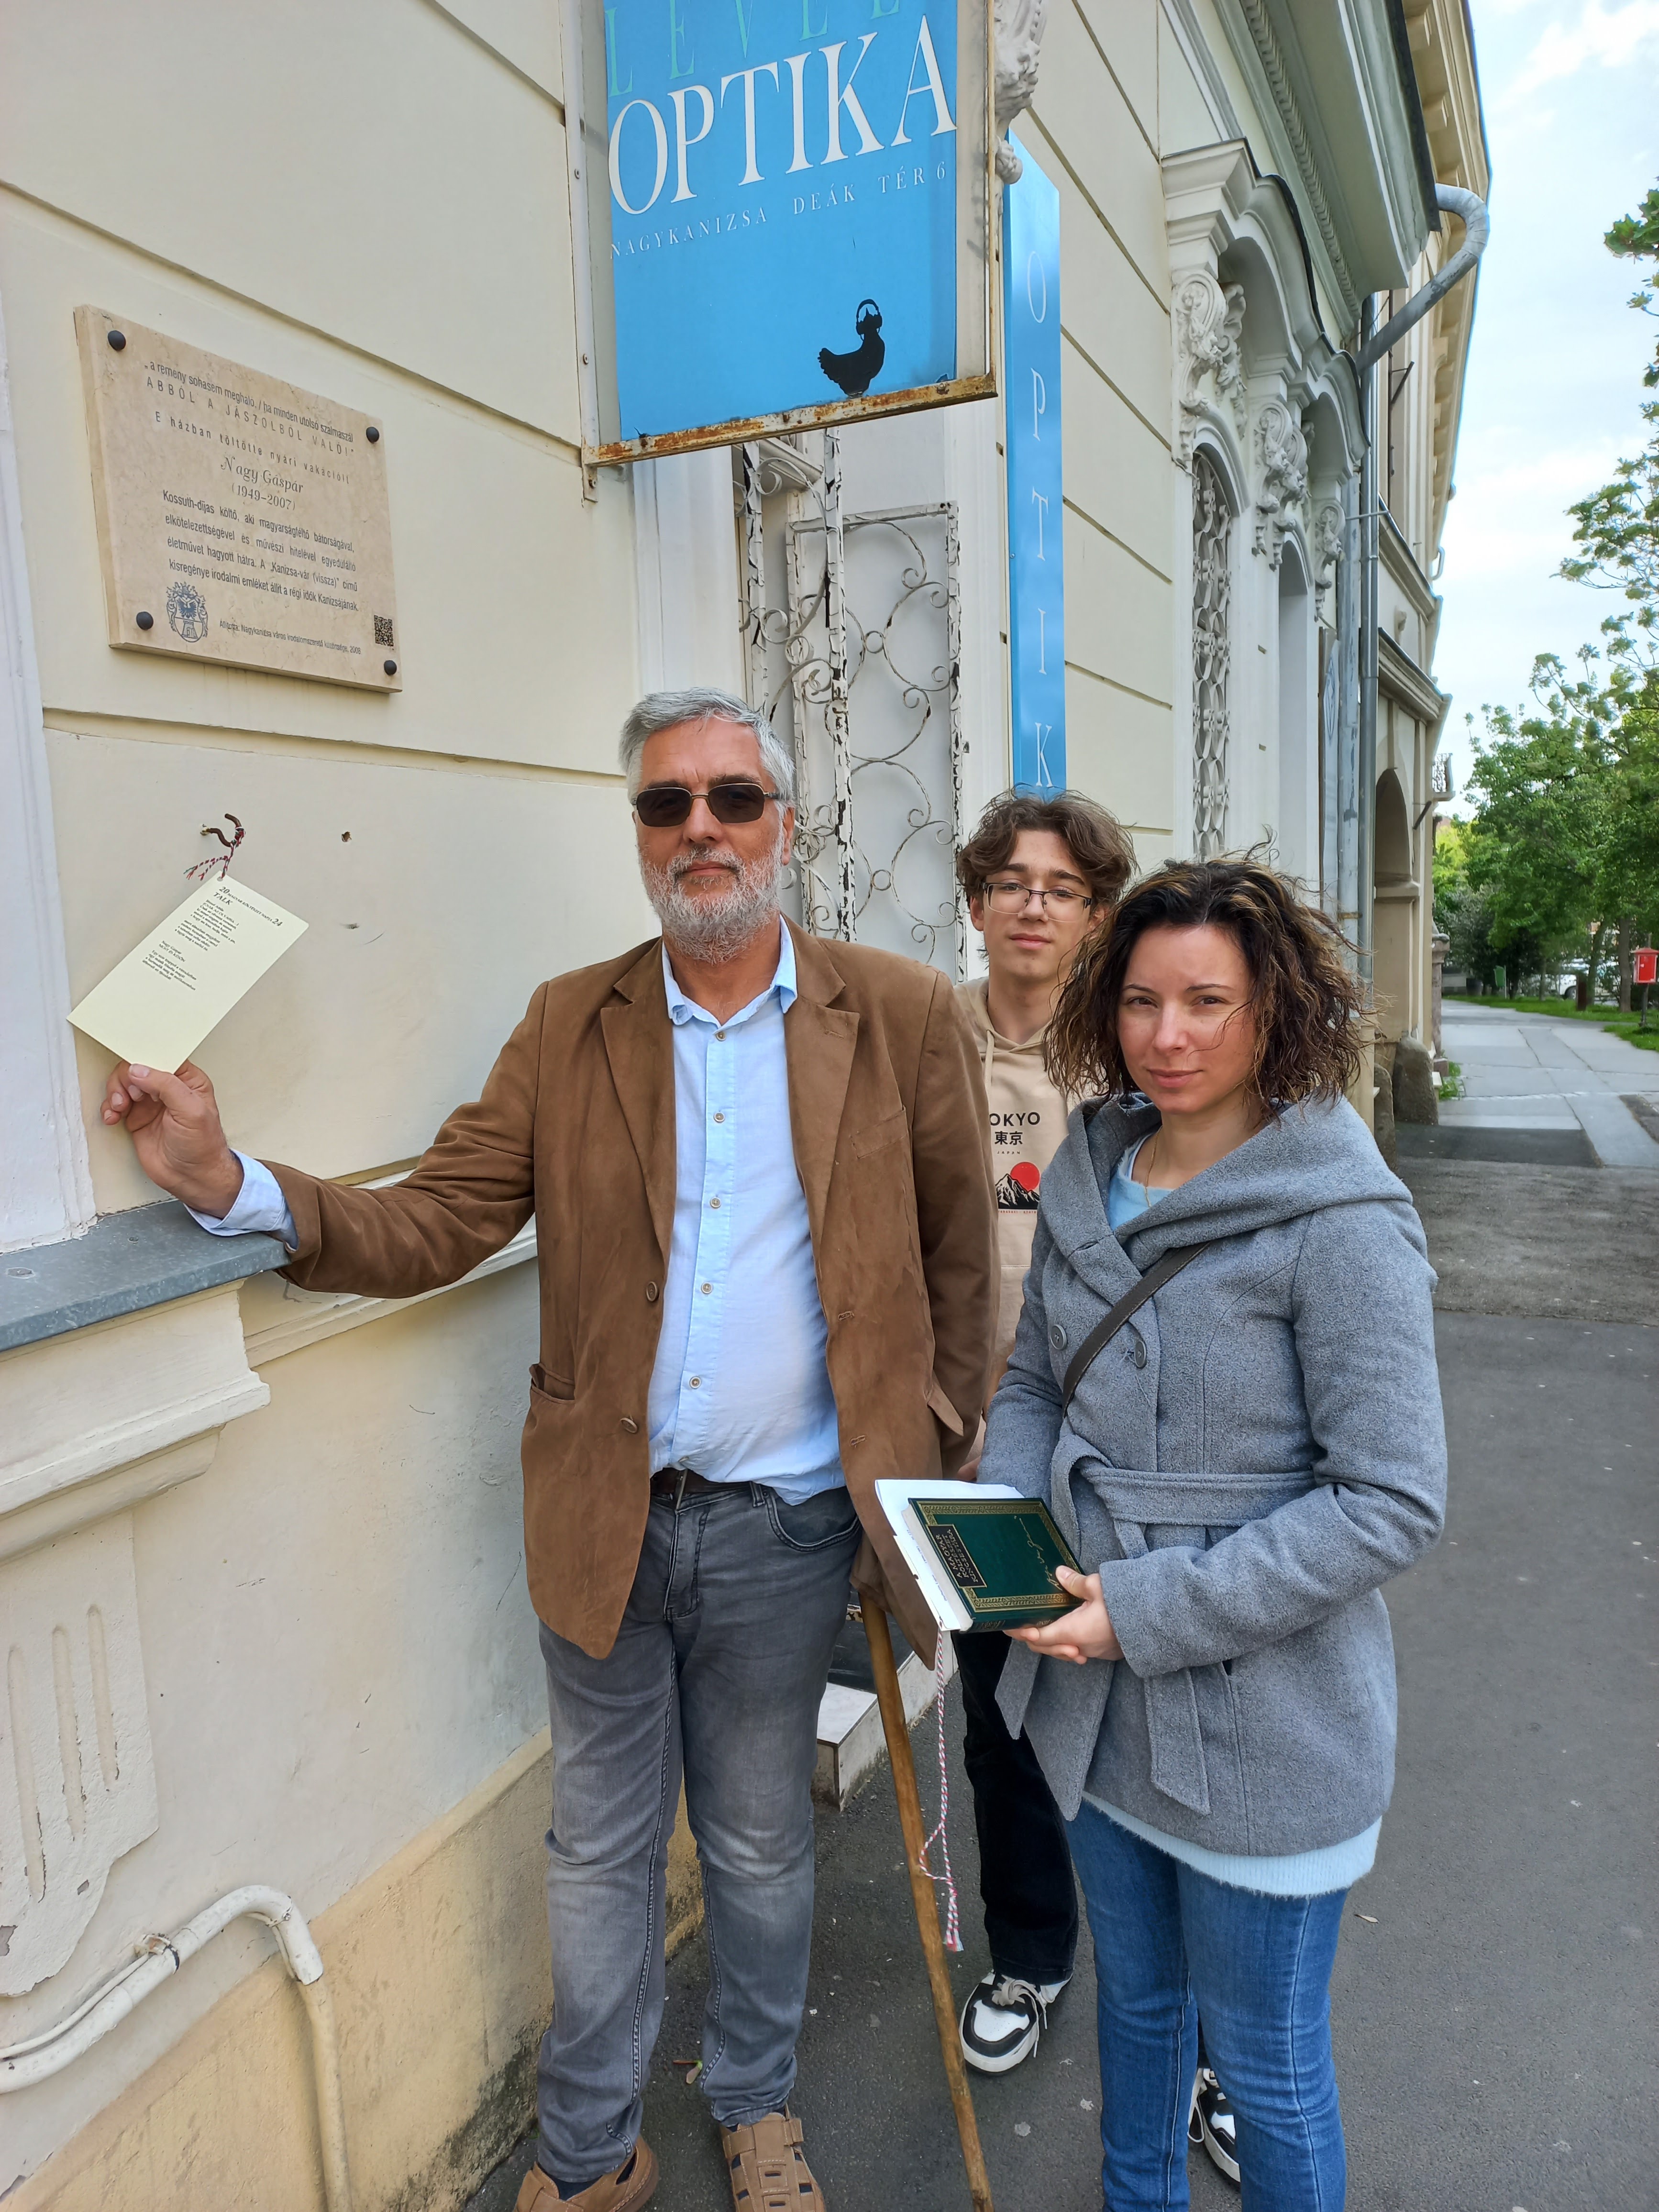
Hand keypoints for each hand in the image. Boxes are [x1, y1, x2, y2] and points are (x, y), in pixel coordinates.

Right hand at [101, 1060, 244, 1216]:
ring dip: (114, 1093)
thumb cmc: (203, 1146)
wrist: (192, 1177)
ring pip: (123, 1084)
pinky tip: (112, 1118)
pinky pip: (115, 1104)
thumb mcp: (192, 1111)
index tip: (135, 1073)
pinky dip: (108, 1108)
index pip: (161, 1056)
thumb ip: (166, 1086)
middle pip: (136, 1068)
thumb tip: (138, 1069)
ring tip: (118, 1108)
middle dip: (125, 1079)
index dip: (144, 1060)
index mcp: (186, 1079)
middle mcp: (167, 1088)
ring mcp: (150, 1102)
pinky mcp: (136, 1118)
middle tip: (129, 1097)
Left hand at [1007, 1565, 1121, 1665]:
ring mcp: (1095, 1652)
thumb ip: (1074, 1582)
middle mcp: (1081, 1646)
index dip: (1021, 1632)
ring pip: (1064, 1651)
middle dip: (1034, 1638)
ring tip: (1047, 1628)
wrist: (1158, 1620)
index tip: (1009, 1625)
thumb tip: (1058, 1573)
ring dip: (1053, 1643)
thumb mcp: (1097, 1586)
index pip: (1038, 1637)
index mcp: (1073, 1631)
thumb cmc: (1126, 1602)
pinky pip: (1081, 1651)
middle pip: (1048, 1648)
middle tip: (1025, 1624)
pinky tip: (1071, 1636)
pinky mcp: (1108, 1652)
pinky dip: (1069, 1644)